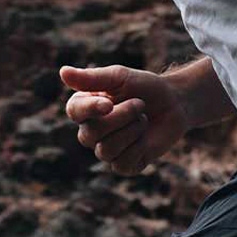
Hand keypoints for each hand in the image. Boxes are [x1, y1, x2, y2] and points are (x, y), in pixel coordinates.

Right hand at [58, 64, 188, 172]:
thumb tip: (62, 72)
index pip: (74, 112)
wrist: (174, 104)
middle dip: (121, 118)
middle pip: (91, 135)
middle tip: (139, 105)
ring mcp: (106, 150)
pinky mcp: (124, 165)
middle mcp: (90, 132)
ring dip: (131, 131)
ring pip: (106, 151)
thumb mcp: (119, 78)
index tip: (109, 103)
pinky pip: (121, 164)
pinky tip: (145, 138)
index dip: (90, 110)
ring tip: (142, 119)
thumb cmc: (144, 88)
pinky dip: (138, 148)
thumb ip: (92, 78)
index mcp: (84, 108)